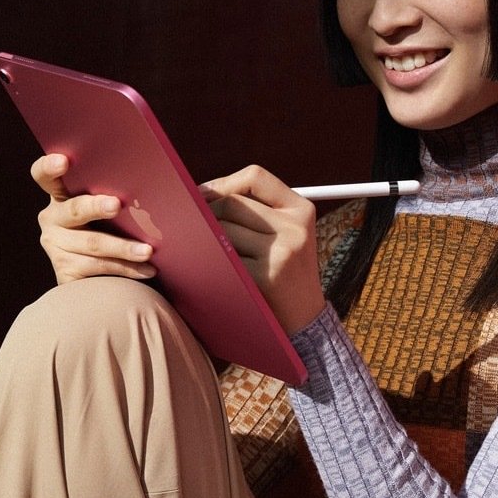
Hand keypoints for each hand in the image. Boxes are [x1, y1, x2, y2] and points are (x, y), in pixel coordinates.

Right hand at [31, 154, 156, 284]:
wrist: (101, 272)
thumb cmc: (112, 225)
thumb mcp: (106, 207)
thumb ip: (112, 194)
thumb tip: (145, 187)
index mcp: (60, 195)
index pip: (44, 176)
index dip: (49, 167)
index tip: (64, 160)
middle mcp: (52, 219)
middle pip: (74, 210)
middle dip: (96, 207)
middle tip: (116, 204)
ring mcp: (55, 246)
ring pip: (92, 244)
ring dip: (123, 248)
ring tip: (148, 251)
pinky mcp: (65, 271)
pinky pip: (98, 268)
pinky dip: (126, 269)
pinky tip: (147, 269)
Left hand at [201, 165, 325, 333]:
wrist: (305, 320)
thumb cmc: (285, 273)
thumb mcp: (287, 235)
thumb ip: (257, 211)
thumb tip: (201, 193)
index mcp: (301, 209)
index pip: (255, 177)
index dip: (222, 183)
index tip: (201, 195)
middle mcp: (296, 227)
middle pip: (233, 203)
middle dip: (207, 213)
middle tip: (192, 226)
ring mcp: (283, 252)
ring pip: (223, 229)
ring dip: (206, 239)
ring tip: (203, 249)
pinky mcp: (266, 276)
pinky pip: (223, 257)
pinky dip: (210, 260)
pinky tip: (210, 267)